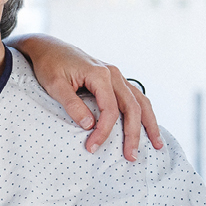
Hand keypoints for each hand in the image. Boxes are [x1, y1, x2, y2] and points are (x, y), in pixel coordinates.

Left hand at [8, 33, 163, 160]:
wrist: (49, 48)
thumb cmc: (49, 65)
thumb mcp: (55, 85)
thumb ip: (72, 105)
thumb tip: (89, 125)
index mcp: (100, 74)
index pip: (110, 109)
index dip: (104, 131)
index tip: (92, 147)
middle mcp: (113, 74)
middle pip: (132, 107)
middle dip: (133, 134)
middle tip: (131, 156)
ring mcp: (116, 76)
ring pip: (140, 101)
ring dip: (149, 123)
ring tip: (157, 144)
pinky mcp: (114, 79)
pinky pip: (134, 97)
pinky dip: (143, 112)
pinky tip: (148, 126)